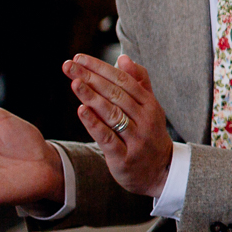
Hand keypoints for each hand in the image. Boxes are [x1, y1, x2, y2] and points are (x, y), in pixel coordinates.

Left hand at [65, 54, 171, 198]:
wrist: (162, 172)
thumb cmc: (149, 135)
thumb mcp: (150, 108)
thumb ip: (138, 82)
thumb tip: (123, 58)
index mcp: (150, 104)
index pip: (123, 80)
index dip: (100, 68)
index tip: (79, 58)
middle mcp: (145, 120)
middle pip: (116, 94)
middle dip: (91, 78)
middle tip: (68, 66)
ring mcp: (136, 139)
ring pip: (112, 114)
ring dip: (92, 96)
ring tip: (74, 82)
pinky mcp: (124, 157)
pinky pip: (108, 138)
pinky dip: (94, 124)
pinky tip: (81, 110)